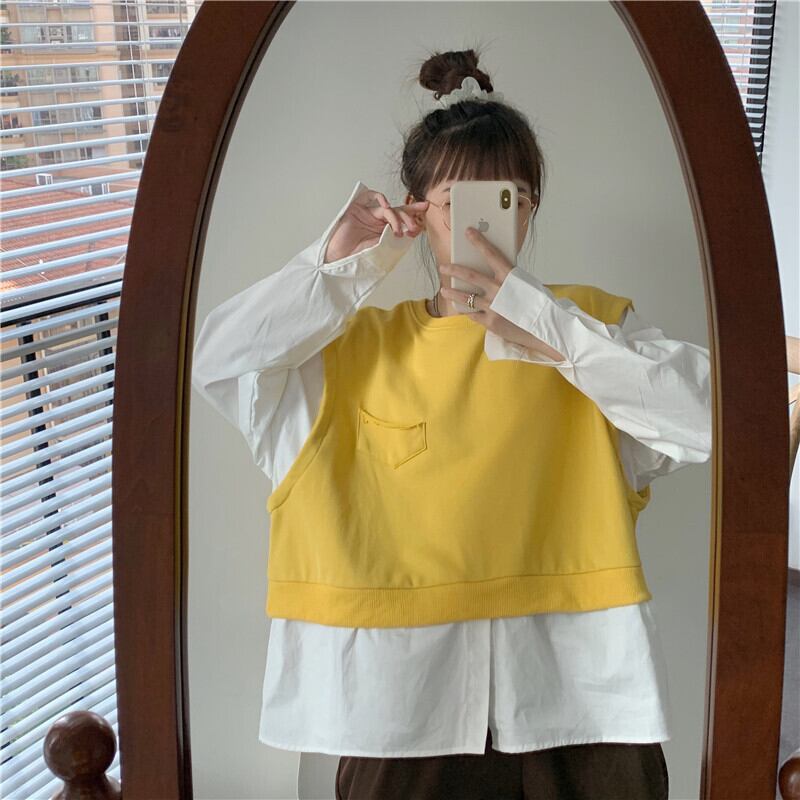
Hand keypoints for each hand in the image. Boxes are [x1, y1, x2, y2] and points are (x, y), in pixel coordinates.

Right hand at [324, 186, 428, 262]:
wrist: (339, 259)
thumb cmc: (358, 256)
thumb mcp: (382, 248)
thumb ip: (394, 238)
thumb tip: (411, 231)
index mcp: (384, 228)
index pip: (401, 217)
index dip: (414, 212)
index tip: (426, 210)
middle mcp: (377, 219)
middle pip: (397, 211)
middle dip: (409, 218)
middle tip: (414, 229)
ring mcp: (367, 213)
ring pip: (387, 208)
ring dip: (396, 217)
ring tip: (399, 231)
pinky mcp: (356, 208)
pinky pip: (371, 196)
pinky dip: (380, 198)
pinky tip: (386, 206)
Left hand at [439, 227, 563, 359]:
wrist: (545, 328)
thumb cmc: (538, 305)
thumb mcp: (526, 284)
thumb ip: (509, 278)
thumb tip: (493, 271)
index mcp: (510, 276)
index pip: (491, 254)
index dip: (479, 241)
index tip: (468, 232)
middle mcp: (499, 289)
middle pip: (470, 276)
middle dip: (454, 270)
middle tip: (443, 267)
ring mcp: (493, 306)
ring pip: (466, 297)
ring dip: (452, 293)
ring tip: (443, 290)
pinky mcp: (490, 322)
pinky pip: (472, 314)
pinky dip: (466, 310)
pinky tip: (460, 308)